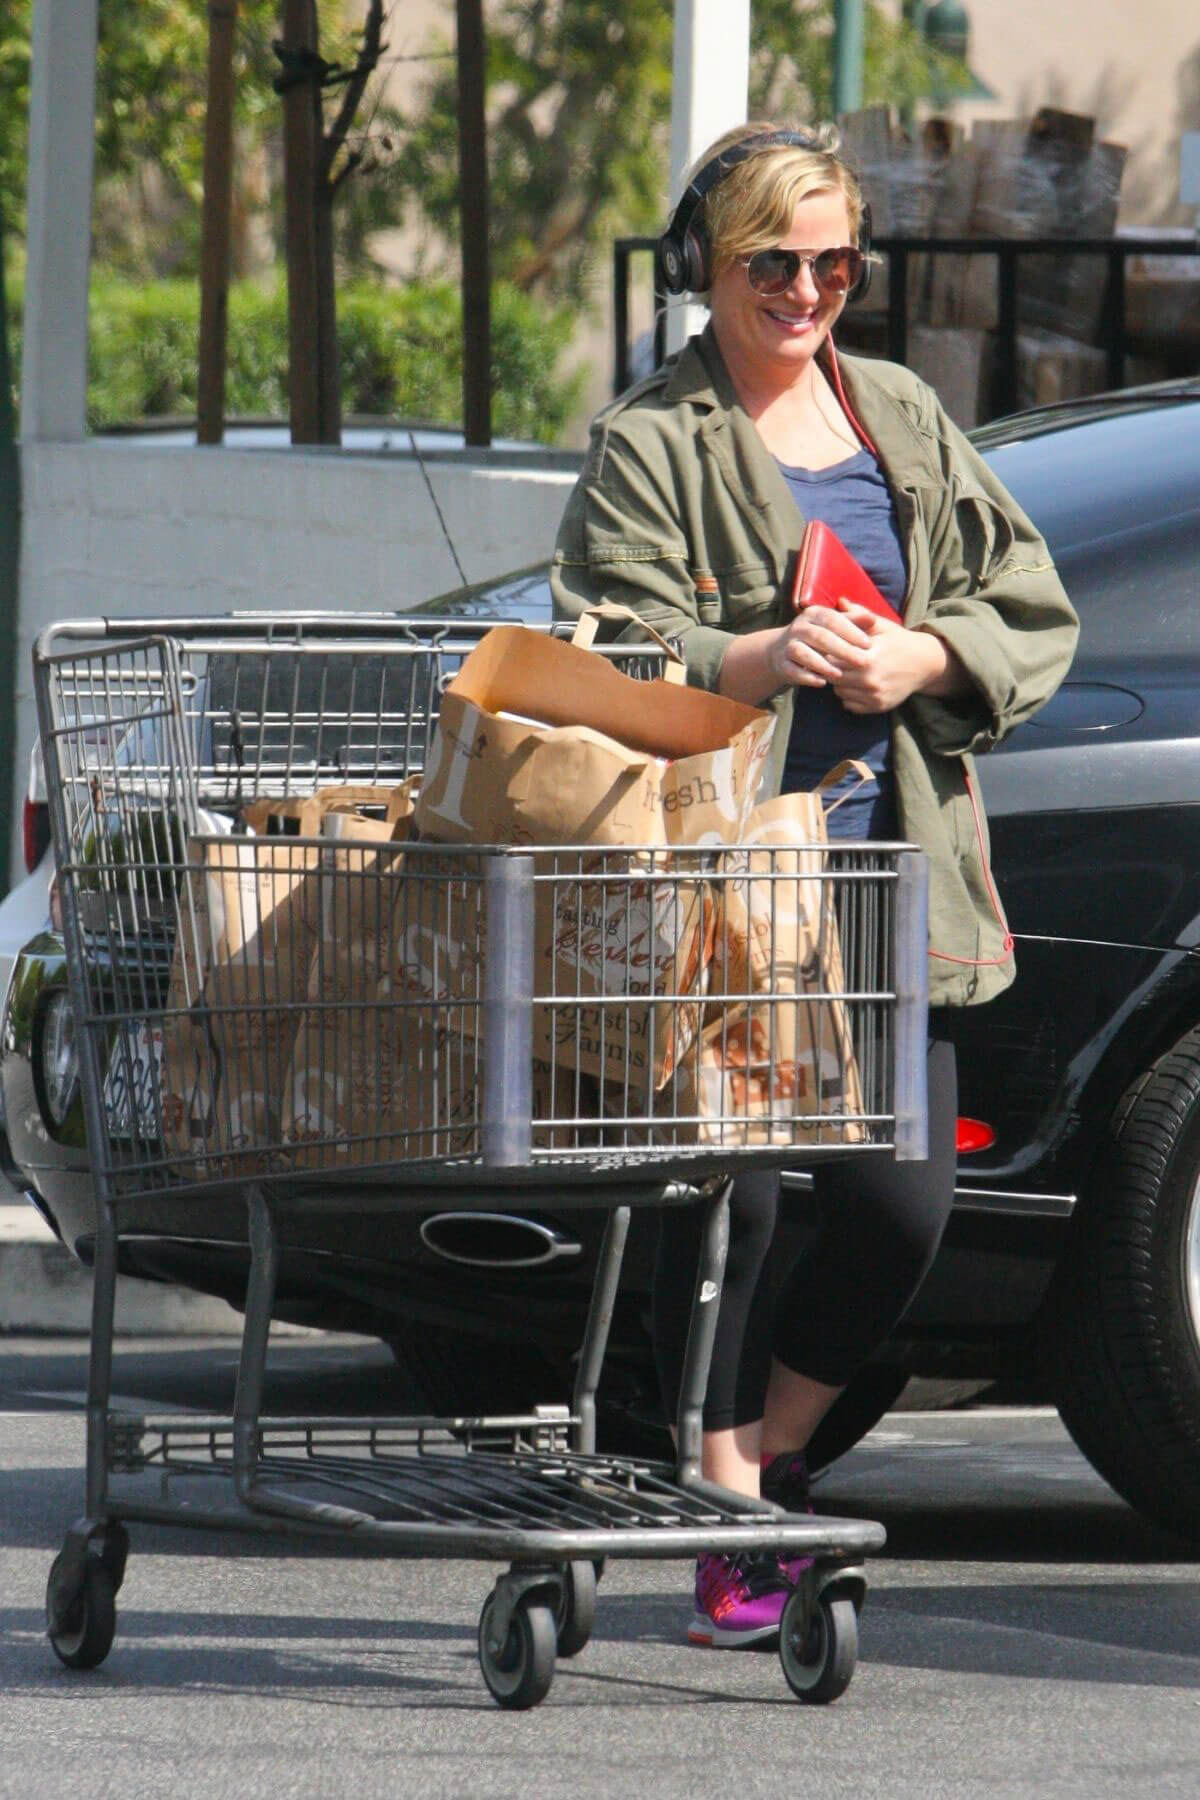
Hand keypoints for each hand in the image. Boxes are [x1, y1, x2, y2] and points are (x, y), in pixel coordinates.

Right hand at [768, 604, 872, 689]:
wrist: (783, 651)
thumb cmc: (819, 637)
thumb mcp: (835, 626)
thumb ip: (853, 621)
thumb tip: (872, 619)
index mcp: (814, 614)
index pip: (832, 619)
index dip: (850, 631)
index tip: (868, 644)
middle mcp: (799, 627)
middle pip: (820, 637)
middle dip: (842, 650)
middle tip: (862, 662)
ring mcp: (788, 645)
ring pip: (803, 653)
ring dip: (822, 664)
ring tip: (840, 674)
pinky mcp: (782, 663)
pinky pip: (793, 670)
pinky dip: (807, 677)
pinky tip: (822, 683)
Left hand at [829, 604, 960, 712]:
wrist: (924, 663)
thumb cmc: (899, 641)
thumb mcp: (881, 625)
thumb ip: (859, 614)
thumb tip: (840, 601)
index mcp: (869, 657)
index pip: (833, 658)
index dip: (828, 652)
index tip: (828, 648)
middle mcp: (871, 679)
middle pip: (833, 676)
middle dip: (831, 668)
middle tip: (835, 660)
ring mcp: (874, 695)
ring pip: (839, 692)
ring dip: (839, 683)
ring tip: (846, 671)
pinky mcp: (878, 706)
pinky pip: (850, 705)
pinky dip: (849, 697)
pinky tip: (856, 685)